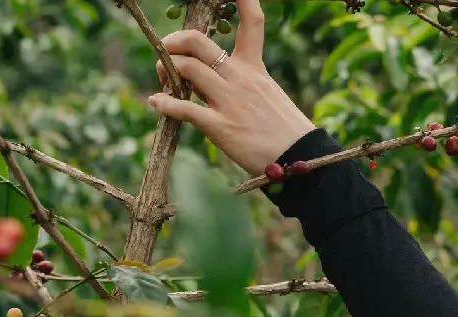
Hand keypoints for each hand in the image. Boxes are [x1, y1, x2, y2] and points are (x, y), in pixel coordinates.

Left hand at [146, 0, 315, 174]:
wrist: (301, 159)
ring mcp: (230, 101)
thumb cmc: (285, 129)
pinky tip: (157, 103)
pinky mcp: (221, 127)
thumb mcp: (269, 94)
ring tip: (164, 83)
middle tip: (167, 53)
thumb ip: (243, 80)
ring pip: (186, 69)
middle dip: (173, 43)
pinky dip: (163, 104)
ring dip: (165, 71)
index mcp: (255, 68)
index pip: (252, 23)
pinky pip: (183, 109)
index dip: (243, 0)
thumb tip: (212, 77)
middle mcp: (241, 78)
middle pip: (198, 42)